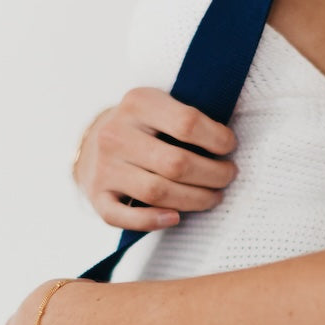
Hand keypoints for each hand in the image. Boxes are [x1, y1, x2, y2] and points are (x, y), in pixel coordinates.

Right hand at [72, 87, 238, 231]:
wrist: (94, 142)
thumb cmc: (143, 127)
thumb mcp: (160, 107)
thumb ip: (186, 120)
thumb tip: (228, 144)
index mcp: (138, 104)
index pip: (187, 123)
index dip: (217, 140)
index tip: (230, 147)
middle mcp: (116, 134)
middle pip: (176, 164)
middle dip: (213, 175)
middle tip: (228, 177)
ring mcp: (104, 167)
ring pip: (158, 192)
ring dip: (195, 200)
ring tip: (213, 197)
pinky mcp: (98, 196)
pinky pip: (125, 217)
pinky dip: (153, 221)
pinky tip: (175, 218)